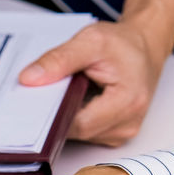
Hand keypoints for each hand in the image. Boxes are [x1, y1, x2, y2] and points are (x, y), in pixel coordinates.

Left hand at [19, 21, 166, 146]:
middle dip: (58, 112)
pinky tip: (75, 98)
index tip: (35, 98)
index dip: (53, 113)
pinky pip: (85, 131)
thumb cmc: (124, 44)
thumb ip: (59, 59)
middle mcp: (127, 124)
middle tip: (47, 89)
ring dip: (66, 114)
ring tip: (68, 89)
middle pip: (77, 131)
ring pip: (79, 134)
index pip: (78, 124)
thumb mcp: (90, 41)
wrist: (144, 48)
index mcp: (128, 102)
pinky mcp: (114, 134)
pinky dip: (75, 116)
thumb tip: (29, 79)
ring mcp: (121, 133)